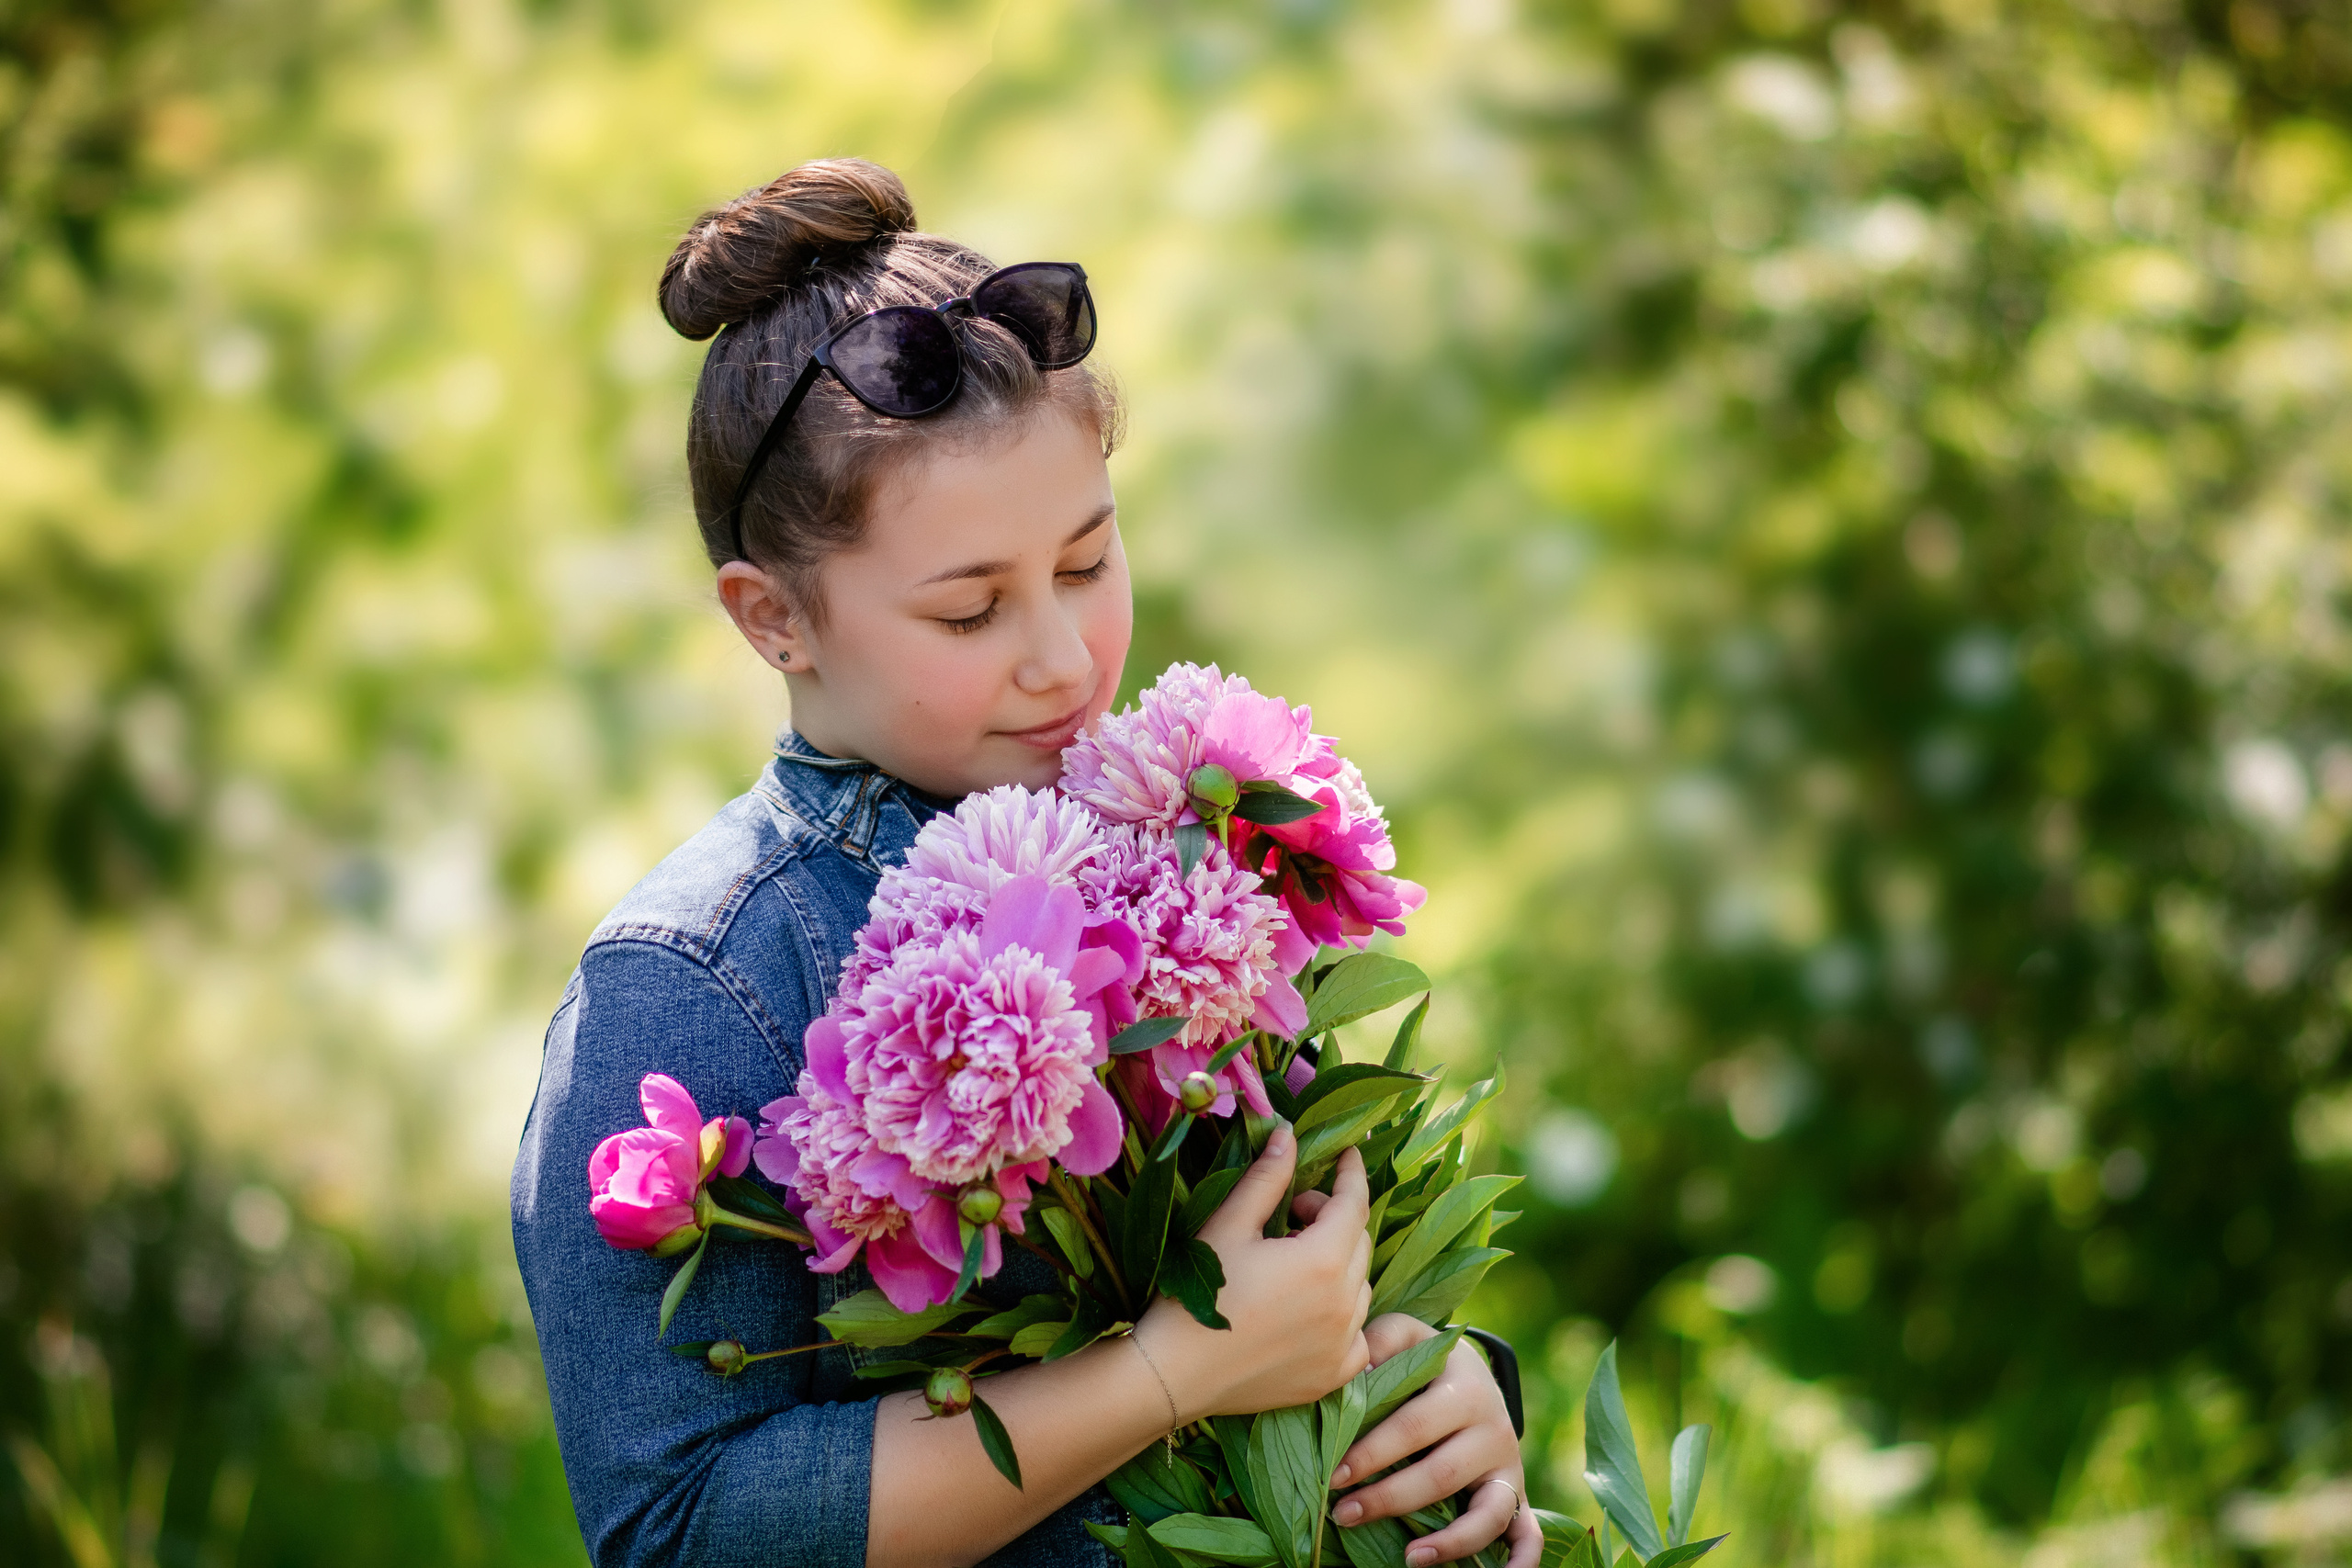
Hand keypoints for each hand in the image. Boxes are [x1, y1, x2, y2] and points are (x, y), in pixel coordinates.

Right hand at [1136, 1124, 1371, 1417]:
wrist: (1174, 1374)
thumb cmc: (1196, 1294)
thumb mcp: (1230, 1226)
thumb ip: (1267, 1179)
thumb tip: (1288, 1134)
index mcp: (1322, 1260)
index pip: (1354, 1202)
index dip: (1350, 1173)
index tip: (1345, 1154)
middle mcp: (1345, 1303)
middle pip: (1359, 1243)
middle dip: (1332, 1218)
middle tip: (1291, 1215)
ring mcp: (1343, 1344)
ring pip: (1360, 1287)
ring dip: (1339, 1265)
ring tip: (1293, 1263)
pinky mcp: (1334, 1376)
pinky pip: (1358, 1335)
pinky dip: (1344, 1315)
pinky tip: (1311, 1311)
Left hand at [1324, 1314, 1537, 1567]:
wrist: (1472, 1371)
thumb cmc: (1424, 1358)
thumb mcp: (1404, 1335)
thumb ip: (1379, 1342)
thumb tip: (1352, 1373)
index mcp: (1464, 1386)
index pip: (1414, 1425)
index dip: (1372, 1453)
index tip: (1334, 1476)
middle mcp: (1494, 1427)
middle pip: (1443, 1474)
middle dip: (1390, 1499)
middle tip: (1343, 1514)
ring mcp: (1509, 1465)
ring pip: (1488, 1513)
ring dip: (1450, 1542)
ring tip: (1408, 1558)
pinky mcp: (1518, 1493)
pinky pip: (1529, 1534)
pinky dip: (1521, 1561)